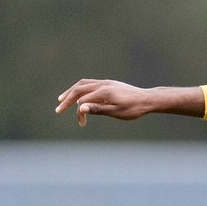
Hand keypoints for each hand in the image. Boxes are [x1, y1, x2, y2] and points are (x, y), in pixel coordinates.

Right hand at [55, 80, 202, 125]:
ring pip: (82, 84)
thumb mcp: (117, 112)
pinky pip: (89, 83)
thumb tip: (80, 108)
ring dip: (71, 92)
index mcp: (104, 92)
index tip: (81, 123)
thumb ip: (98, 109)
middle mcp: (102, 84)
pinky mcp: (108, 83)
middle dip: (67, 100)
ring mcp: (105, 82)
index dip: (79, 113)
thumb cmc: (134, 109)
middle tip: (58, 110)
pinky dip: (80, 88)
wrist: (148, 99)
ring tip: (62, 99)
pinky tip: (78, 94)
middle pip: (78, 89)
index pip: (83, 101)